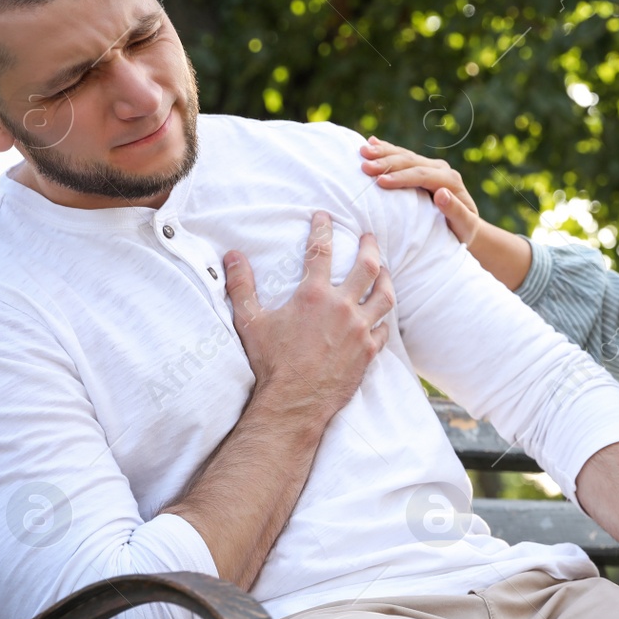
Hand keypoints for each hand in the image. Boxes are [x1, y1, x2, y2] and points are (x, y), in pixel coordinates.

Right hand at [223, 210, 394, 426]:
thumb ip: (241, 286)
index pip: (321, 250)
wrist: (294, 402)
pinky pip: (384, 329)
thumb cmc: (270, 363)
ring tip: (384, 271)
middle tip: (369, 236)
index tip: (324, 216)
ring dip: (386, 279)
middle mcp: (342, 308)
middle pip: (367, 267)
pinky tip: (381, 316)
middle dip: (370, 246)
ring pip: (385, 296)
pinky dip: (383, 319)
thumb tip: (232, 255)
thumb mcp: (249, 322)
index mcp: (314, 295)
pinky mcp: (369, 352)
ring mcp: (360, 330)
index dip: (323, 228)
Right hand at [360, 138, 483, 247]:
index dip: (401, 177)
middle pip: (411, 161)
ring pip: (404, 155)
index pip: (422, 175)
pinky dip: (386, 149)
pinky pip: (402, 155)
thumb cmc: (463, 230)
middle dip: (387, 162)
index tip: (381, 182)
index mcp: (450, 180)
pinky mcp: (422, 167)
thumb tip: (441, 194)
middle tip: (365, 166)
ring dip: (383, 152)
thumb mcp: (464, 225)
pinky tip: (371, 142)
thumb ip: (456, 211)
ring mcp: (431, 166)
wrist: (466, 225)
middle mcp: (441, 169)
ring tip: (362, 151)